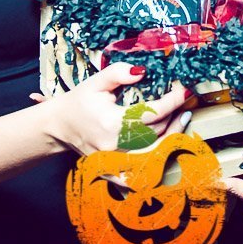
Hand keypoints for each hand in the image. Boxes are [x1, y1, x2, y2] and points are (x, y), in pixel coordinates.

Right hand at [42, 63, 188, 156]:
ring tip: (182, 119)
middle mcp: (115, 145)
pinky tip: (168, 147)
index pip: (151, 113)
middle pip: (156, 133)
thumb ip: (119, 73)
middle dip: (174, 116)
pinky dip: (157, 160)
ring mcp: (115, 161)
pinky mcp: (114, 170)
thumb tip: (143, 72)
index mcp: (111, 122)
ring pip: (153, 153)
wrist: (58, 126)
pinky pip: (142, 171)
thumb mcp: (96, 82)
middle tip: (184, 102)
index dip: (172, 102)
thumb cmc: (79, 102)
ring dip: (172, 136)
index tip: (184, 91)